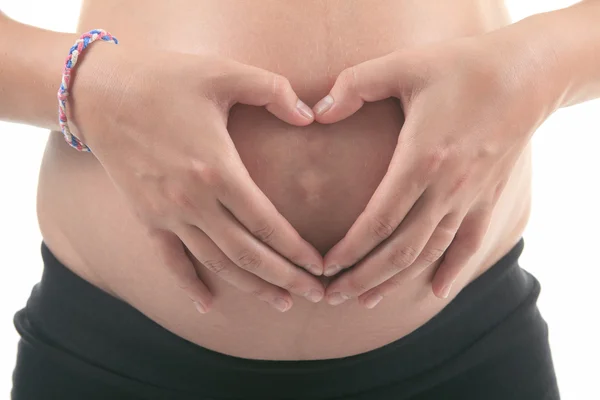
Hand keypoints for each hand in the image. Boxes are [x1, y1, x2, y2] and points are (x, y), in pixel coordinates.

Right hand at [70, 45, 324, 312]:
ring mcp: (166, 214)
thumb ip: (275, 91)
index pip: (266, 222)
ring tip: (280, 302)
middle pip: (247, 254)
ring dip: (251, 287)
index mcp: (218, 169)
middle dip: (285, 278)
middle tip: (315, 295)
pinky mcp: (146, 217)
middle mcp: (193, 201)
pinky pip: (170, 261)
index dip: (296, 249)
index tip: (320, 266)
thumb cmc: (165, 78)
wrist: (98, 93)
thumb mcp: (225, 71)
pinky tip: (208, 306)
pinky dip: (189, 285)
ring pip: (216, 263)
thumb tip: (310, 115)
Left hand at [312, 35, 552, 305]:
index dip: (351, 248)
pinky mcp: (488, 198)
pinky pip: (469, 245)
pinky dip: (452, 272)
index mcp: (421, 159)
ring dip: (396, 281)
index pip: (380, 219)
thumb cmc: (463, 66)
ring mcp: (470, 197)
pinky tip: (434, 293)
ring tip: (366, 300)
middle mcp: (447, 188)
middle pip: (401, 249)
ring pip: (430, 254)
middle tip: (333, 296)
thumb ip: (354, 85)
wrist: (528, 75)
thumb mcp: (403, 65)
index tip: (325, 266)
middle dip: (364, 277)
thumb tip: (318, 111)